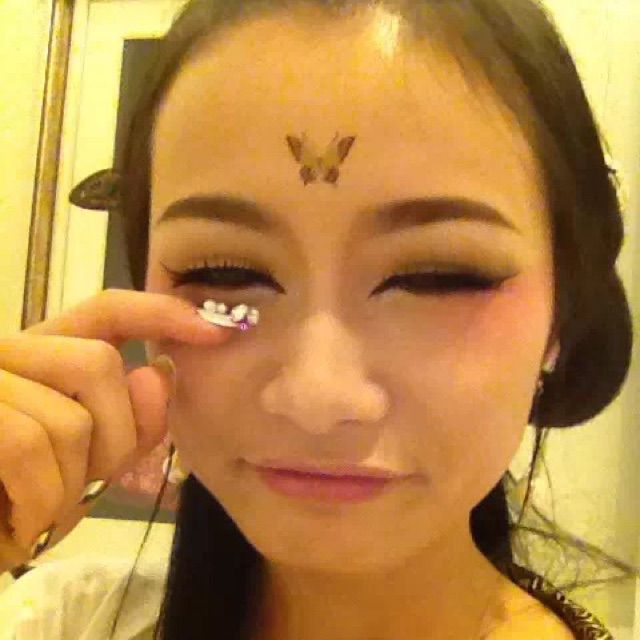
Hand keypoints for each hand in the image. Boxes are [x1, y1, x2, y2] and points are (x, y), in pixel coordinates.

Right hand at [0, 289, 226, 571]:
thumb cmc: (21, 502)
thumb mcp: (93, 461)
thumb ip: (132, 419)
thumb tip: (158, 373)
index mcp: (46, 353)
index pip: (107, 310)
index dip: (162, 312)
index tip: (217, 330)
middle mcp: (9, 351)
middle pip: (99, 364)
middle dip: (117, 439)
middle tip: (90, 489)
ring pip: (70, 417)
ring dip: (73, 485)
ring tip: (45, 515)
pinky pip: (29, 445)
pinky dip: (41, 500)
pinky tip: (24, 526)